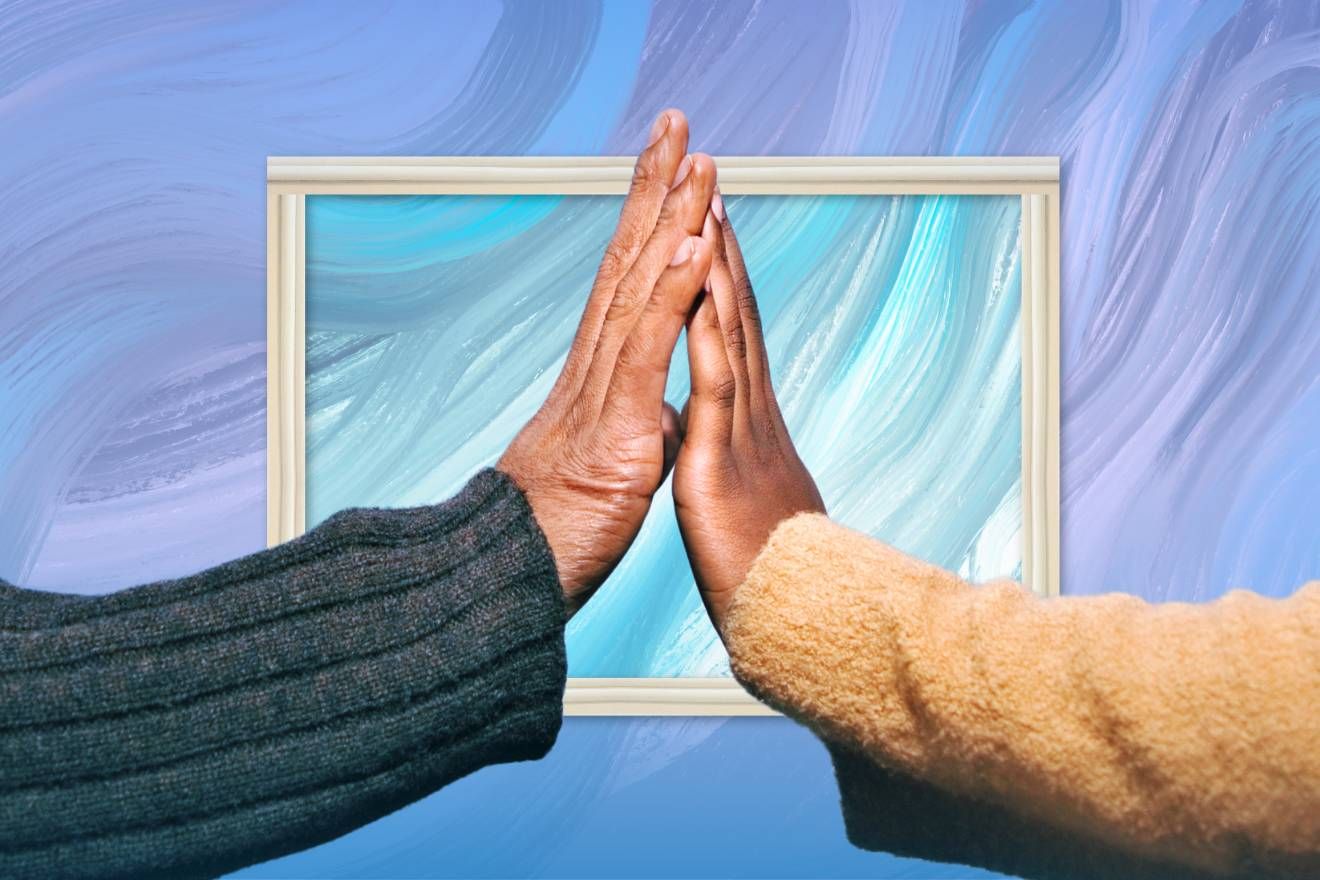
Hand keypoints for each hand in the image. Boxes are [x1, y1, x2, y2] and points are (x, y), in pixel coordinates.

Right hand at [500, 110, 716, 615]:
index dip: (650, 218)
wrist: (511, 584)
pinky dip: (670, 295)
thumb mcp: (612, 464)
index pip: (627, 279)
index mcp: (598, 376)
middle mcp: (594, 369)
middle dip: (655, 188)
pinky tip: (694, 247)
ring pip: (636, 290)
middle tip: (677, 122)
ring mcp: (602, 395)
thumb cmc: (555, 531)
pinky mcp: (615, 432)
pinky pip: (645, 352)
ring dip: (669, 222)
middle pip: (626, 261)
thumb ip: (636, 426)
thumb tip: (661, 414)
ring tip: (696, 161)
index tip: (673, 164)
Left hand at [673, 190, 825, 630]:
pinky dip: (708, 334)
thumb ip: (736, 462)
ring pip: (730, 335)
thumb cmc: (774, 571)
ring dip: (719, 268)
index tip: (708, 223)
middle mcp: (751, 415)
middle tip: (711, 181)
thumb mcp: (749, 501)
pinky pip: (715, 388)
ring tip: (708, 205)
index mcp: (748, 423)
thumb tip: (725, 444)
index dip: (722, 275)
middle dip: (721, 246)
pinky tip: (700, 290)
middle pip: (736, 315)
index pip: (733, 334)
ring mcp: (741, 434)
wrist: (795, 621)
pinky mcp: (721, 464)